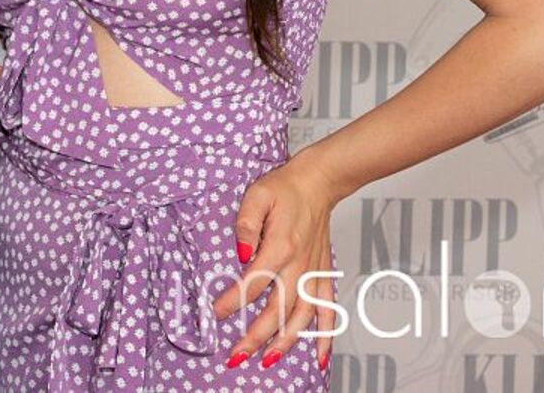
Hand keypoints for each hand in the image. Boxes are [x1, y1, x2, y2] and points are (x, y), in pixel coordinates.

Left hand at [213, 152, 343, 373]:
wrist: (319, 183)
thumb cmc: (283, 188)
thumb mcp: (256, 195)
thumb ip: (245, 223)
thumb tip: (239, 252)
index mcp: (280, 247)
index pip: (253, 282)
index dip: (233, 301)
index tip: (215, 314)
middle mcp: (299, 266)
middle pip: (277, 309)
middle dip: (255, 336)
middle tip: (234, 356)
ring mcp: (313, 273)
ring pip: (302, 317)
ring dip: (285, 342)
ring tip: (267, 362)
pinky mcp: (322, 274)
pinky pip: (328, 310)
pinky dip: (326, 336)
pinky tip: (318, 358)